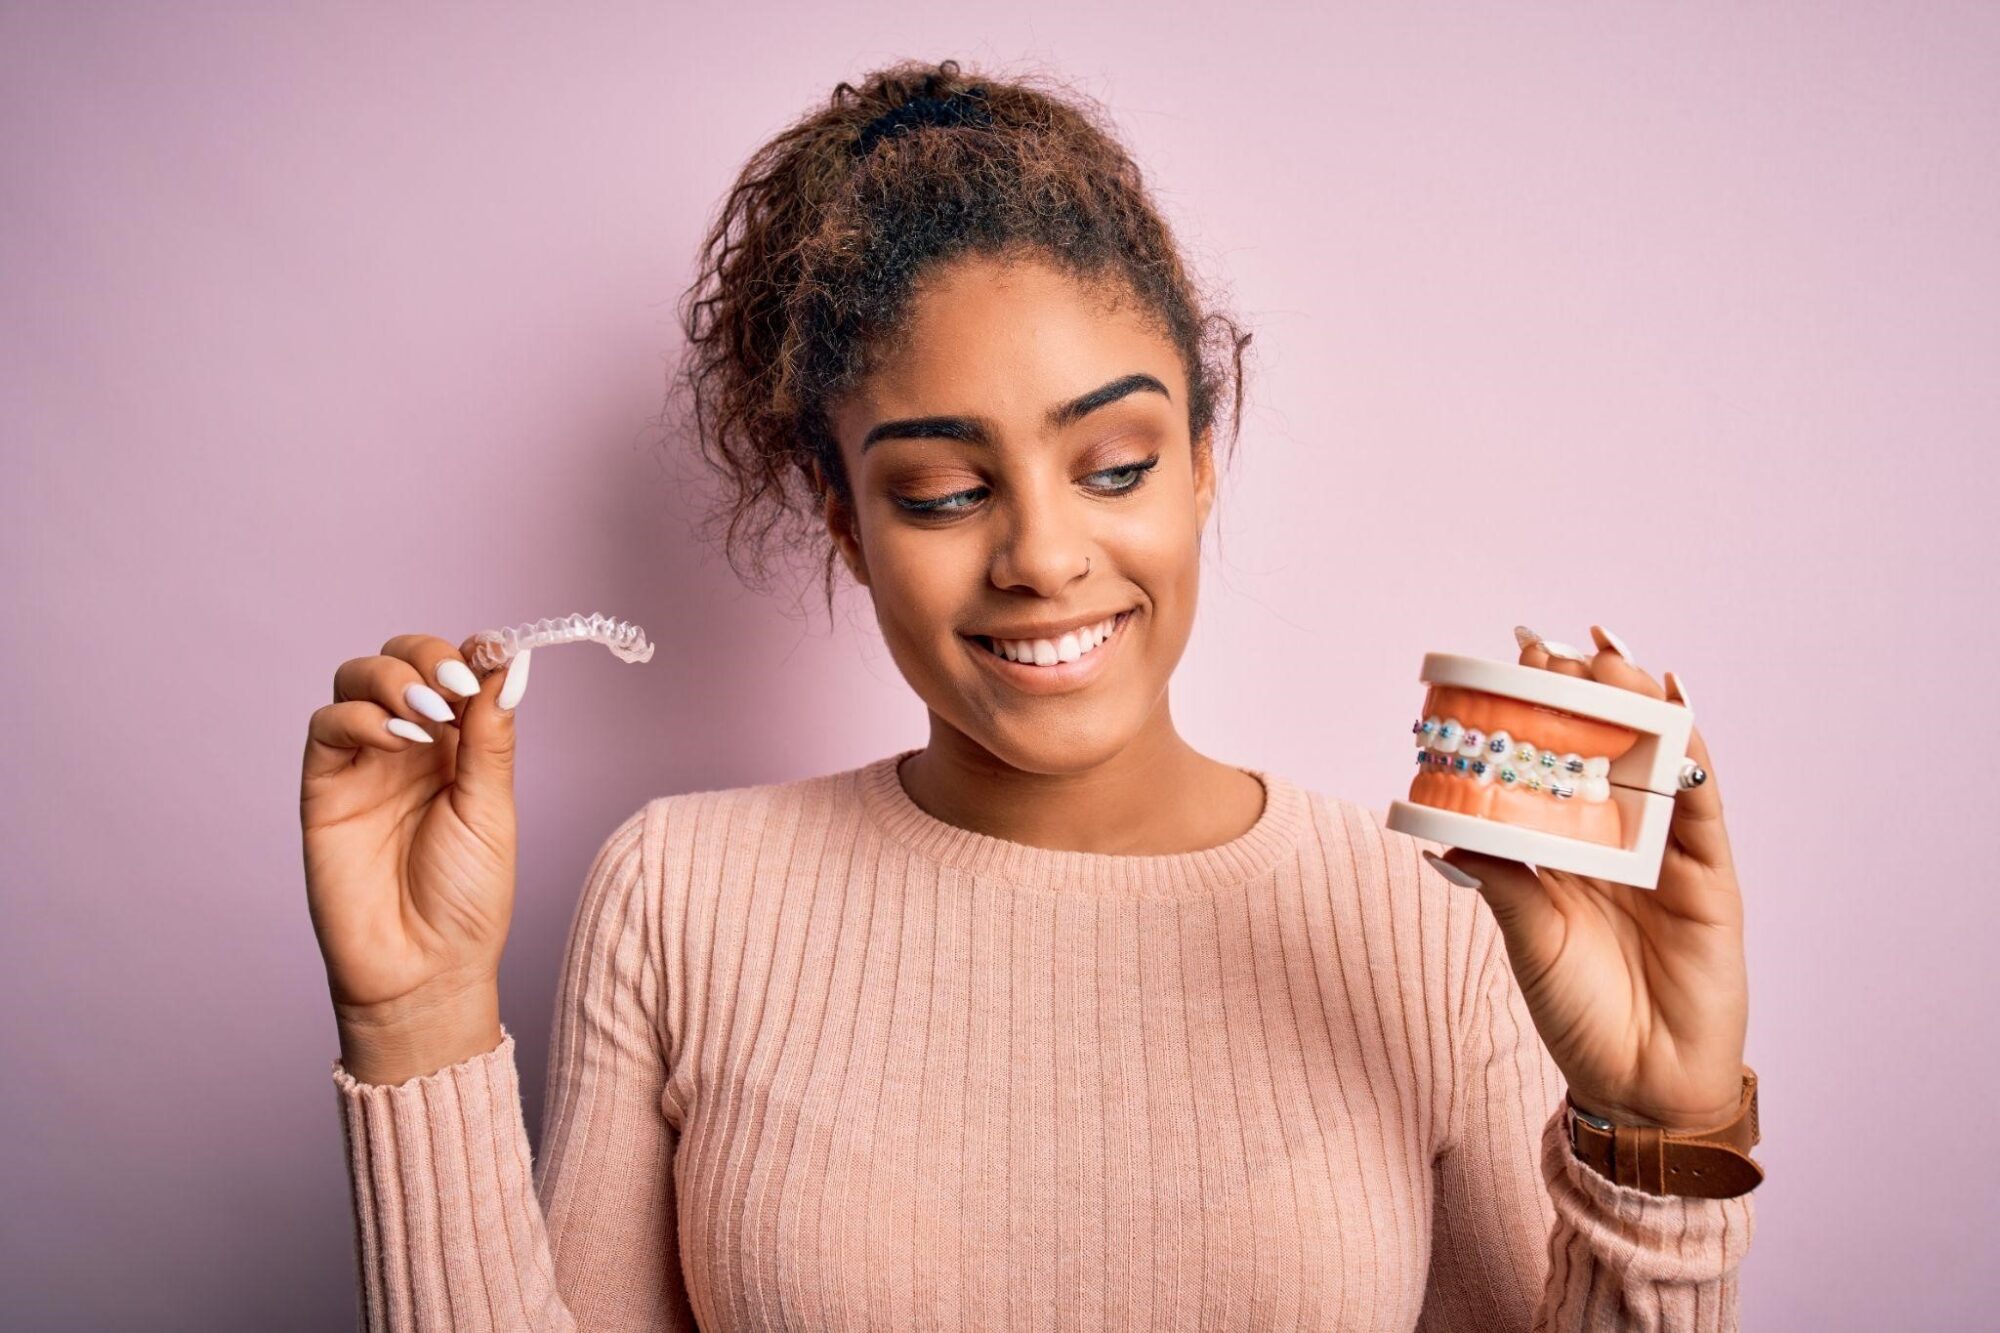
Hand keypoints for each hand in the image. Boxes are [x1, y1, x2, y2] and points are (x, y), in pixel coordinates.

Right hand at [300, 632, 532, 1033]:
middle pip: (400, 661)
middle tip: (452, 687)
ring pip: (356, 680)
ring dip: (391, 678)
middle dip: (425, 657)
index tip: (489, 653)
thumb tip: (512, 662)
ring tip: (426, 713)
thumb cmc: (466, 899)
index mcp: (458, 746)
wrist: (424, 970)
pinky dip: (359, 717)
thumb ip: (491, 736)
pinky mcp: (323, 788)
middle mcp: (408, 745)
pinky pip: (327, 728)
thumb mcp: (492, 809)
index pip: (454, 669)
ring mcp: (363, 763)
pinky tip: (395, 739)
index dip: (468, 653)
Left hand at [1426, 624, 1747, 1132]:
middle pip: (1606, 744)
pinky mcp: (1709, 874)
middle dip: (1581, 691)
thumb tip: (1444, 824)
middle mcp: (1620, 836)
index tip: (1509, 657)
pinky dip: (1692, 750)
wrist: (1637, 1085)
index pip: (1554, 758)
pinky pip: (1704, 800)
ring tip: (1605, 660)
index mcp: (1569, 845)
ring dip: (1633, 703)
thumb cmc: (1578, 1012)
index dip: (1538, 707)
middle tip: (1549, 649)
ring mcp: (1668, 850)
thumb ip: (1501, 877)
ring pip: (1656, 757)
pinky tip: (1675, 704)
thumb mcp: (1527, 936)